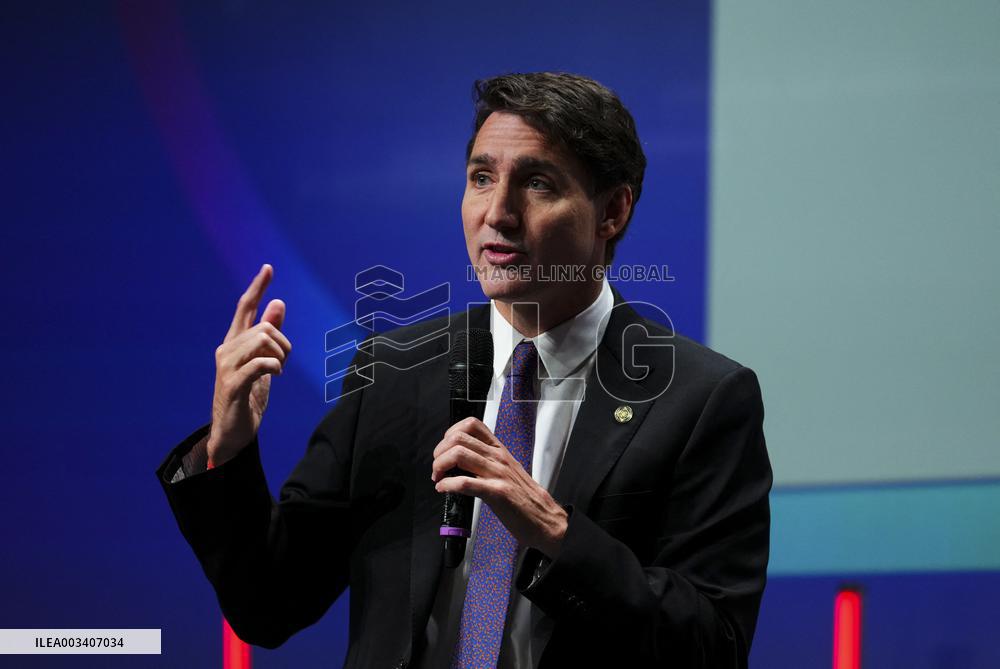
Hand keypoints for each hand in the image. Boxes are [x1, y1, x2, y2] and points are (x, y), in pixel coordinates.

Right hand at [206, 264, 290, 466]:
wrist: (232, 432)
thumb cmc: (248, 396)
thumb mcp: (264, 362)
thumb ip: (269, 334)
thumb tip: (278, 303)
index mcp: (234, 342)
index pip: (244, 307)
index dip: (257, 287)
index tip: (268, 268)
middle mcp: (226, 349)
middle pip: (263, 327)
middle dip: (283, 343)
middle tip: (283, 363)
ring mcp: (227, 366)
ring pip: (263, 341)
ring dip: (280, 356)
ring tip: (277, 372)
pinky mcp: (232, 384)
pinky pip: (260, 363)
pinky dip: (274, 367)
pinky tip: (275, 375)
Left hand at [431, 417, 567, 557]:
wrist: (545, 519)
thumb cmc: (525, 498)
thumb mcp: (507, 470)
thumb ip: (487, 462)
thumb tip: (461, 462)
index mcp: (499, 451)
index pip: (471, 425)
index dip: (450, 433)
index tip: (445, 450)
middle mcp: (498, 457)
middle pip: (458, 438)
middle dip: (439, 452)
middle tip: (438, 468)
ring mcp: (498, 473)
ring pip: (459, 455)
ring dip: (440, 466)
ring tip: (439, 477)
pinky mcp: (497, 492)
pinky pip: (465, 482)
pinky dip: (448, 485)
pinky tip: (444, 489)